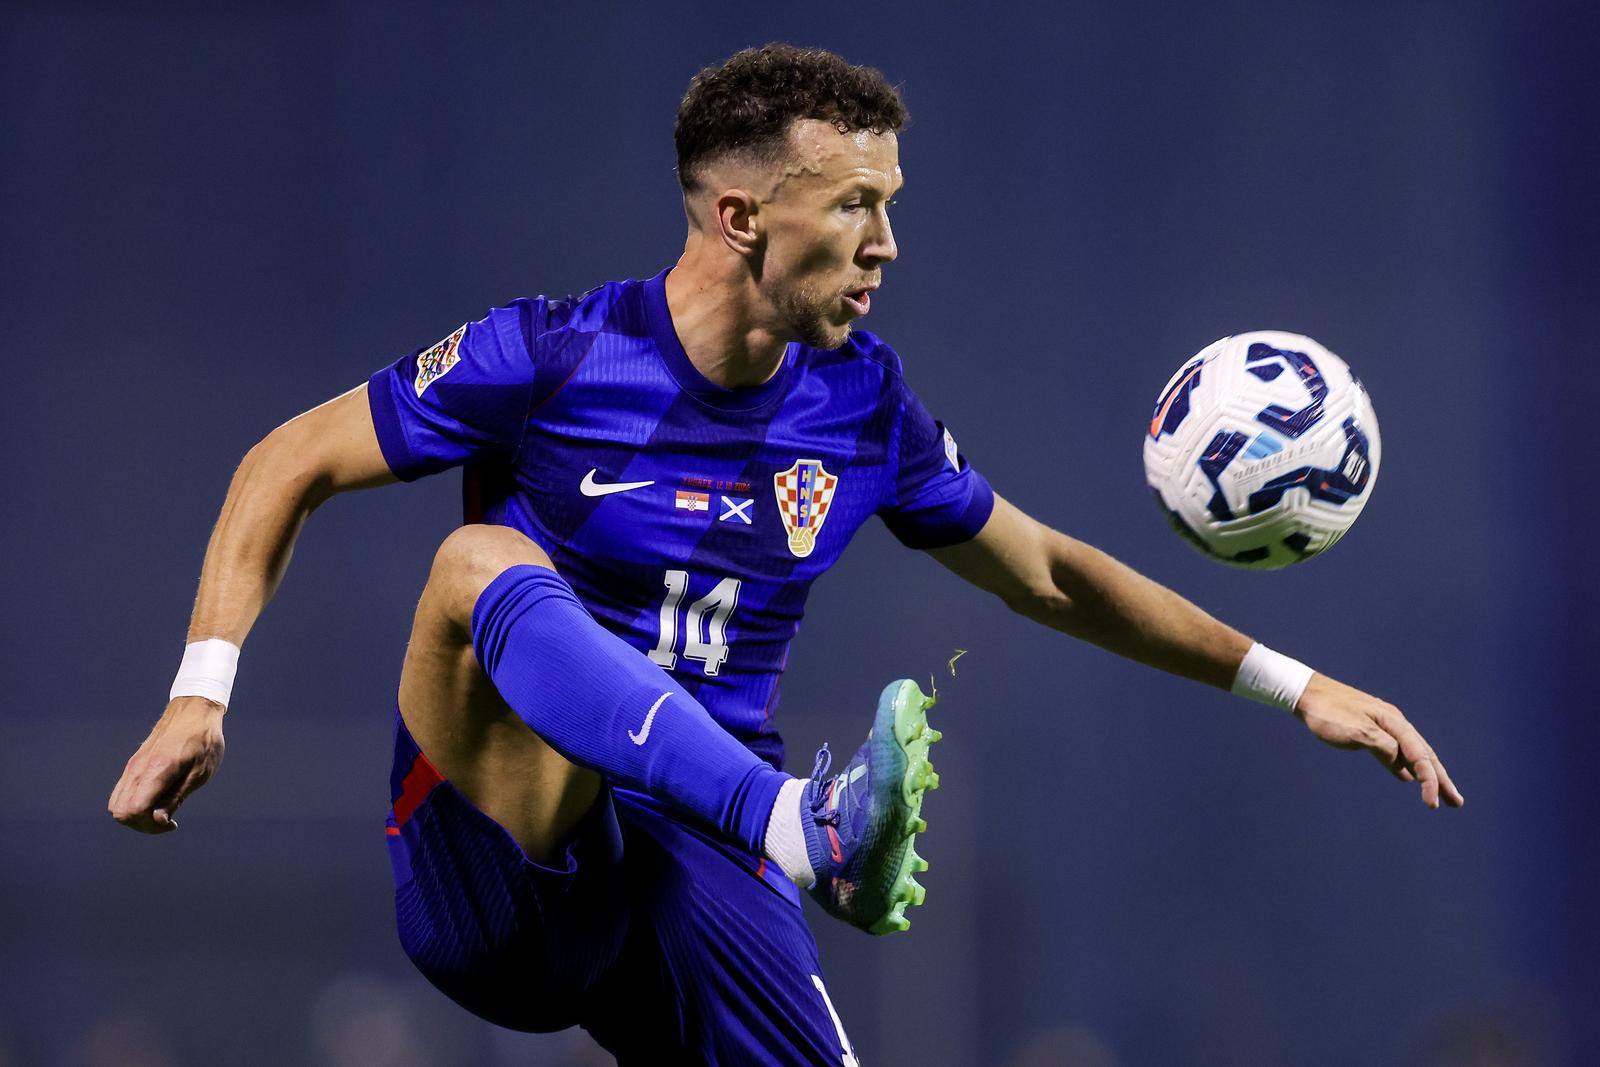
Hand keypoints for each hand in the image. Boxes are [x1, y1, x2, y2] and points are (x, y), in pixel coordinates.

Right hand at [108, 696, 226, 832]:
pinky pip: (121, 794)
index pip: (133, 811)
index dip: (151, 826)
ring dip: (136, 816)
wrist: (193, 710)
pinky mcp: (132, 765)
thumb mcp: (199, 773)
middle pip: (120, 812)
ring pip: (116, 805)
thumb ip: (175, 798)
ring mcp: (132, 767)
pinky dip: (134, 805)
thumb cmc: (203, 741)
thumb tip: (156, 821)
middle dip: (142, 825)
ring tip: (162, 813)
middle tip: (168, 821)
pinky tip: (156, 802)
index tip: (173, 823)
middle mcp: (137, 770)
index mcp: (155, 771)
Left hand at [1295, 673, 1463, 809]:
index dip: (1430, 781)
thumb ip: (1382, 746)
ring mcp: (1383, 726)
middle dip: (1441, 780)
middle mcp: (1394, 723)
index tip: (1432, 805)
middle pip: (1424, 755)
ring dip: (1427, 774)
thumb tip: (1402, 764)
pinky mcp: (1371, 730)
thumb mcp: (1356, 732)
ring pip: (1412, 753)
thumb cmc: (1327, 712)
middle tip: (1457, 803)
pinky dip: (1405, 766)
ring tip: (1439, 795)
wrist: (1305, 693)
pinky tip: (1407, 777)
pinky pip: (1396, 752)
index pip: (1420, 756)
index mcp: (1394, 722)